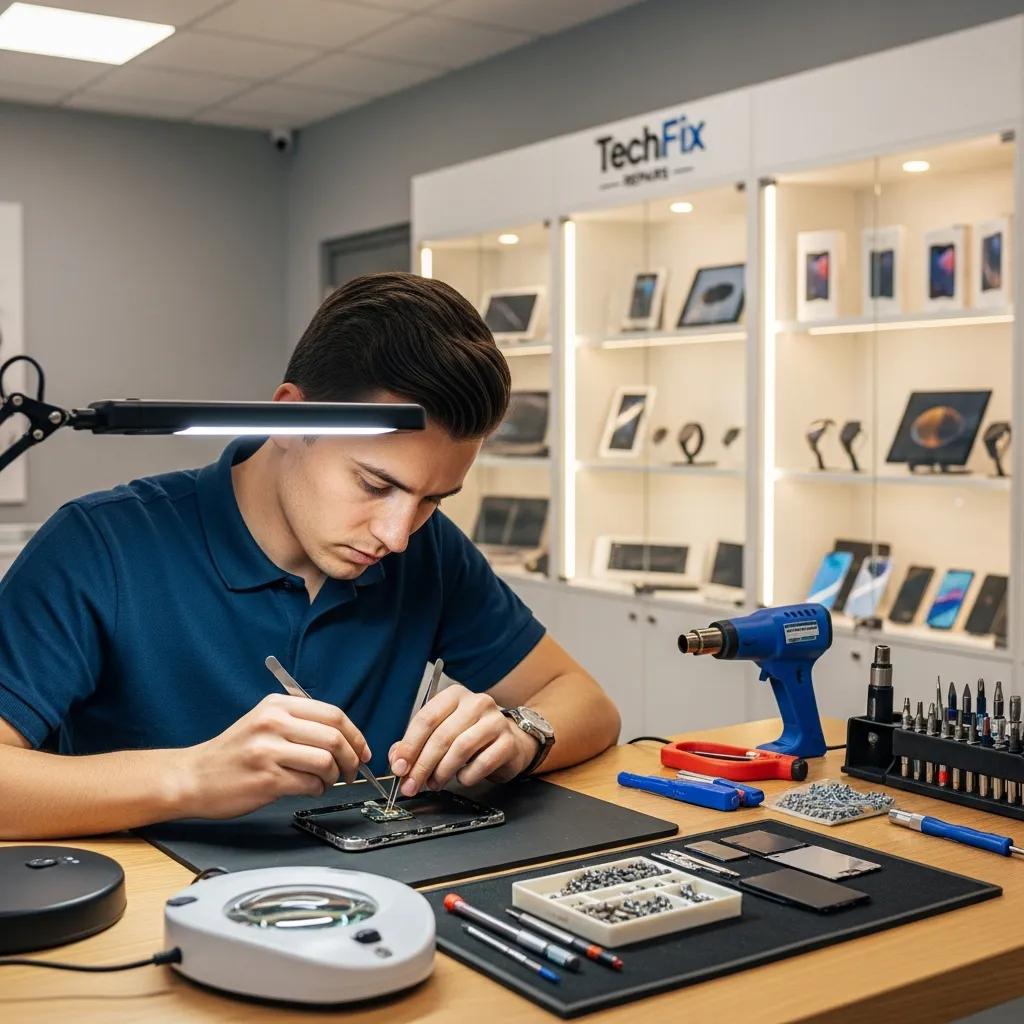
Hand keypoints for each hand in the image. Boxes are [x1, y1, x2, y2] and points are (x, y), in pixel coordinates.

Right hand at [175, 693, 371, 818]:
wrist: (193, 777)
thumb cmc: (234, 753)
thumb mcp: (264, 722)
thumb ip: (300, 722)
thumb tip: (346, 737)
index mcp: (277, 705)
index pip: (333, 715)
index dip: (356, 735)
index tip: (363, 750)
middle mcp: (273, 723)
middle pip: (334, 737)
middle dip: (352, 758)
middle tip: (351, 771)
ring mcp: (268, 751)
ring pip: (325, 762)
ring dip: (334, 777)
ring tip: (325, 782)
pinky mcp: (266, 779)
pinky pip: (309, 784)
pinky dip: (317, 790)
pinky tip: (308, 789)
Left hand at [388, 685, 536, 796]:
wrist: (511, 742)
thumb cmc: (471, 736)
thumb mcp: (442, 733)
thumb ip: (416, 744)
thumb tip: (397, 760)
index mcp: (454, 696)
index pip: (426, 719)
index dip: (409, 745)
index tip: (399, 767)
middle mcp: (476, 703)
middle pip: (442, 735)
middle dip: (422, 765)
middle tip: (412, 784)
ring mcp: (495, 721)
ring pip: (461, 748)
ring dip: (442, 771)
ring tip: (435, 783)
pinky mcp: (508, 741)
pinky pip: (482, 763)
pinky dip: (467, 776)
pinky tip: (462, 778)